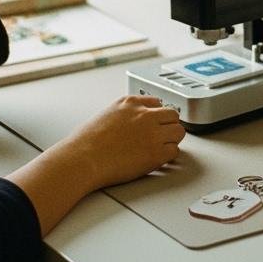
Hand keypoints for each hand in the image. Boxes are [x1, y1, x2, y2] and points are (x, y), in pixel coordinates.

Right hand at [59, 95, 184, 188]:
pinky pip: (174, 152)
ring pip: (179, 131)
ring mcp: (153, 133)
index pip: (157, 102)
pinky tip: (159, 159)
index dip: (157, 115)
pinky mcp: (156, 153)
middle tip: (162, 136)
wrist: (83, 158)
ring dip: (172, 140)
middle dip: (168, 126)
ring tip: (162, 147)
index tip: (156, 122)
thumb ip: (123, 115)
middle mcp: (145, 115)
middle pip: (172, 115)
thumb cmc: (86, 142)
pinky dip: (168, 157)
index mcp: (130, 103)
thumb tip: (129, 124)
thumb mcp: (105, 114)